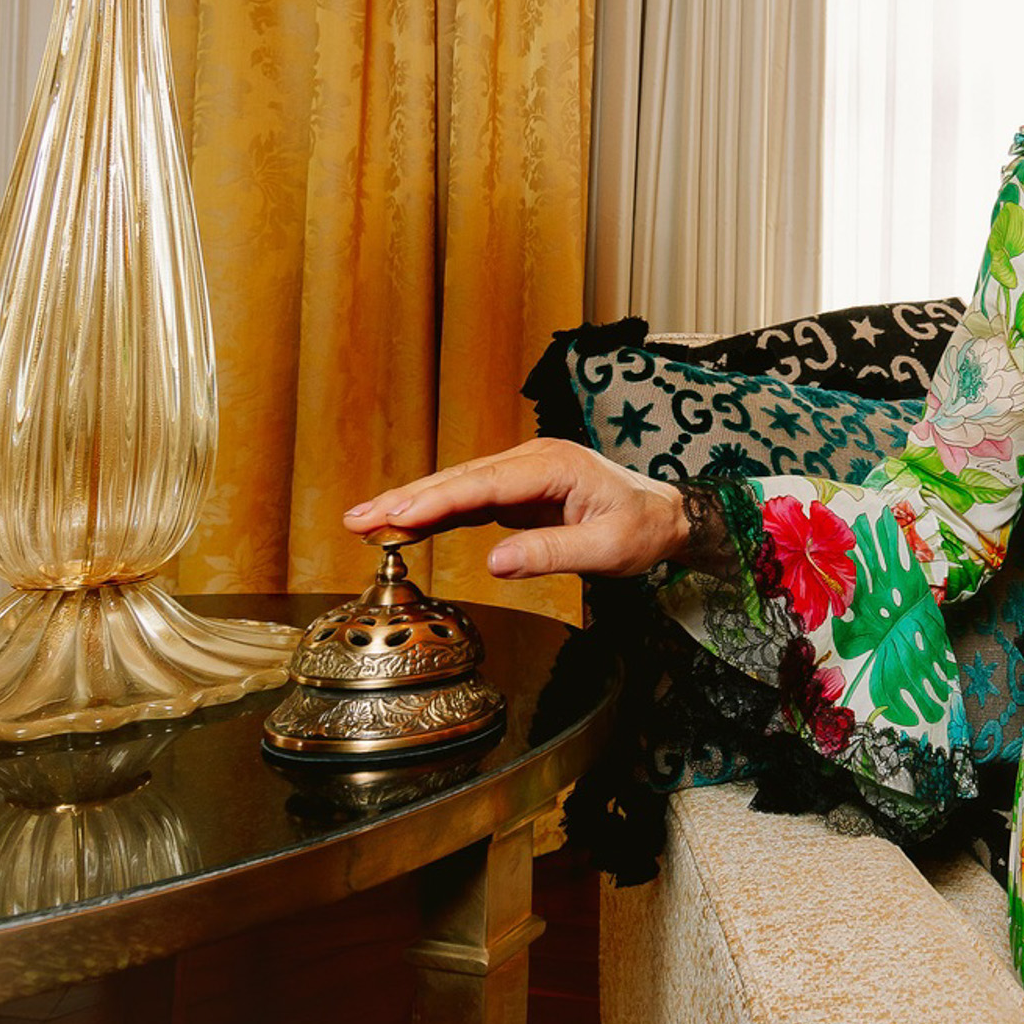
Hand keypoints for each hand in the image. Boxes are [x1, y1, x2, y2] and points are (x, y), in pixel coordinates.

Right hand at [345, 440, 689, 580]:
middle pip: (461, 479)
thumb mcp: (607, 550)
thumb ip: (552, 555)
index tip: (399, 514)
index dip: (439, 499)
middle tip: (359, 518)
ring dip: (412, 504)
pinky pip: (469, 501)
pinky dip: (434, 513)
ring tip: (363, 522)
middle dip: (407, 498)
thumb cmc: (642, 529)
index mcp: (554, 466)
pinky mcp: (517, 492)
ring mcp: (522, 474)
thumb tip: (495, 562)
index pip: (486, 483)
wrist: (665, 516)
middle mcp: (532, 461)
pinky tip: (401, 525)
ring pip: (458, 487)